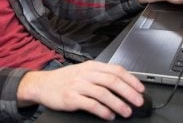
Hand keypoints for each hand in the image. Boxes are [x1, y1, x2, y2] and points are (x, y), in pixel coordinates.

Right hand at [17, 61, 145, 119]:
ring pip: (103, 93)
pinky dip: (103, 111)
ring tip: (127, 112)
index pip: (116, 70)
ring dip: (118, 103)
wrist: (42, 84)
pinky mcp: (71, 98)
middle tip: (138, 102)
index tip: (140, 89)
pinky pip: (91, 104)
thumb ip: (100, 76)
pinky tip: (109, 116)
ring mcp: (78, 85)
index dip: (130, 79)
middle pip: (112, 81)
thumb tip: (122, 84)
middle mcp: (86, 74)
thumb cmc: (64, 80)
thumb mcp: (83, 72)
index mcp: (91, 66)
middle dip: (128, 92)